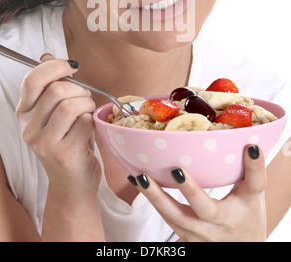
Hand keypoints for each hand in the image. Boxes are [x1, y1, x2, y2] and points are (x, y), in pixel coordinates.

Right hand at [16, 55, 100, 197]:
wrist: (72, 182)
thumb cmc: (68, 141)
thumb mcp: (55, 113)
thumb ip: (51, 86)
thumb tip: (48, 57)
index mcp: (24, 113)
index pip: (32, 80)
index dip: (55, 67)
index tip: (72, 67)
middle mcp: (28, 127)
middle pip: (56, 90)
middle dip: (79, 90)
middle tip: (84, 100)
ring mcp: (44, 142)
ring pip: (70, 105)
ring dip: (87, 105)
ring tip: (87, 114)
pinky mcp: (62, 153)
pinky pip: (84, 122)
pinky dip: (92, 121)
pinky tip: (89, 130)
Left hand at [130, 145, 266, 241]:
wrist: (243, 250)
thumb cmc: (247, 218)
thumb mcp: (253, 196)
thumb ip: (250, 171)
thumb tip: (248, 140)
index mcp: (244, 207)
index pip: (253, 186)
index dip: (253, 168)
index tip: (250, 148)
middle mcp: (223, 224)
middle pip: (205, 210)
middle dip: (191, 190)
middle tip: (176, 170)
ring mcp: (202, 236)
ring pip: (177, 218)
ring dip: (157, 197)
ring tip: (142, 176)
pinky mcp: (186, 239)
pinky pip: (166, 219)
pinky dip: (152, 200)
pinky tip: (138, 180)